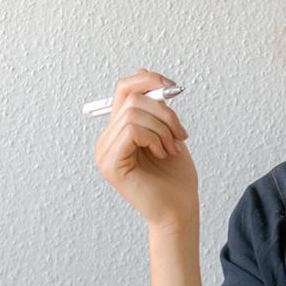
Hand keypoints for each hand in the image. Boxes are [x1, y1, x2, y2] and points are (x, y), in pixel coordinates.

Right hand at [93, 68, 197, 233]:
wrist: (179, 210)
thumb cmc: (175, 177)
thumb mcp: (168, 132)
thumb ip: (155, 107)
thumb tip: (147, 75)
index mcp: (118, 131)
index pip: (124, 89)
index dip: (149, 80)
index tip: (173, 88)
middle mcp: (106, 140)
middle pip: (131, 98)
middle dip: (164, 112)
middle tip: (180, 134)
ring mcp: (105, 152)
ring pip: (134, 113)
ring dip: (163, 128)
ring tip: (172, 148)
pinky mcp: (110, 164)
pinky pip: (132, 130)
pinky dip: (154, 138)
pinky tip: (163, 154)